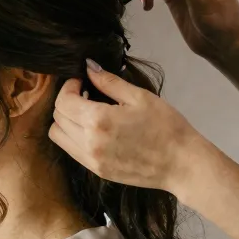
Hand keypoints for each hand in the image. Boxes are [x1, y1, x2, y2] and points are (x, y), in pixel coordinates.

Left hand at [50, 63, 202, 193]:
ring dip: (66, 121)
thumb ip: (109, 81)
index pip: (63, 101)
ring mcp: (91, 161)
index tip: (82, 81)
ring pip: (58, 137)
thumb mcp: (139, 97)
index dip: (68, 86)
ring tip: (88, 112)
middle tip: (85, 94)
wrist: (181, 164)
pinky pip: (71, 151)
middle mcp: (89, 143)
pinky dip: (74, 137)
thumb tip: (88, 67)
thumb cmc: (166, 127)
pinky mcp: (97, 171)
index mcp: (98, 120)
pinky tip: (94, 129)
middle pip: (57, 119)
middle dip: (66, 102)